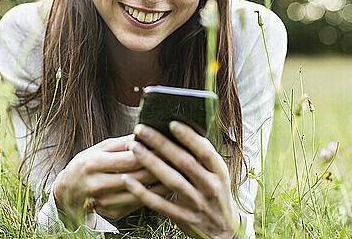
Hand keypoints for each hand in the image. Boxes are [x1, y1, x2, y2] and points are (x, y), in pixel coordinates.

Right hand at [52, 134, 171, 226]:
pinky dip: (154, 195)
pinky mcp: (113, 213)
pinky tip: (167, 186)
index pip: (130, 159)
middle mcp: (99, 185)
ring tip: (179, 172)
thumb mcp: (101, 148)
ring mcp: (105, 202)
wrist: (68, 191)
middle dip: (161, 166)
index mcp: (95, 164)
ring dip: (162, 183)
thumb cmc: (88, 163)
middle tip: (180, 158)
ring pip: (142, 192)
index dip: (151, 152)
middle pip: (138, 176)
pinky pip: (139, 203)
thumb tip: (147, 133)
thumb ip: (124, 142)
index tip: (168, 145)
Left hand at [124, 122, 240, 238]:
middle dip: (161, 143)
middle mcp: (209, 186)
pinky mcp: (183, 218)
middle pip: (184, 162)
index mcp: (219, 172)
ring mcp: (196, 203)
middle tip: (142, 129)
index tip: (171, 123)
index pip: (204, 151)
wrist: (223, 230)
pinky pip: (160, 204)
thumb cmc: (216, 194)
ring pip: (171, 180)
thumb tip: (180, 131)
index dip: (189, 137)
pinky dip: (143, 192)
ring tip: (133, 148)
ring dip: (150, 162)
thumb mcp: (218, 174)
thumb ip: (202, 157)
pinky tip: (128, 180)